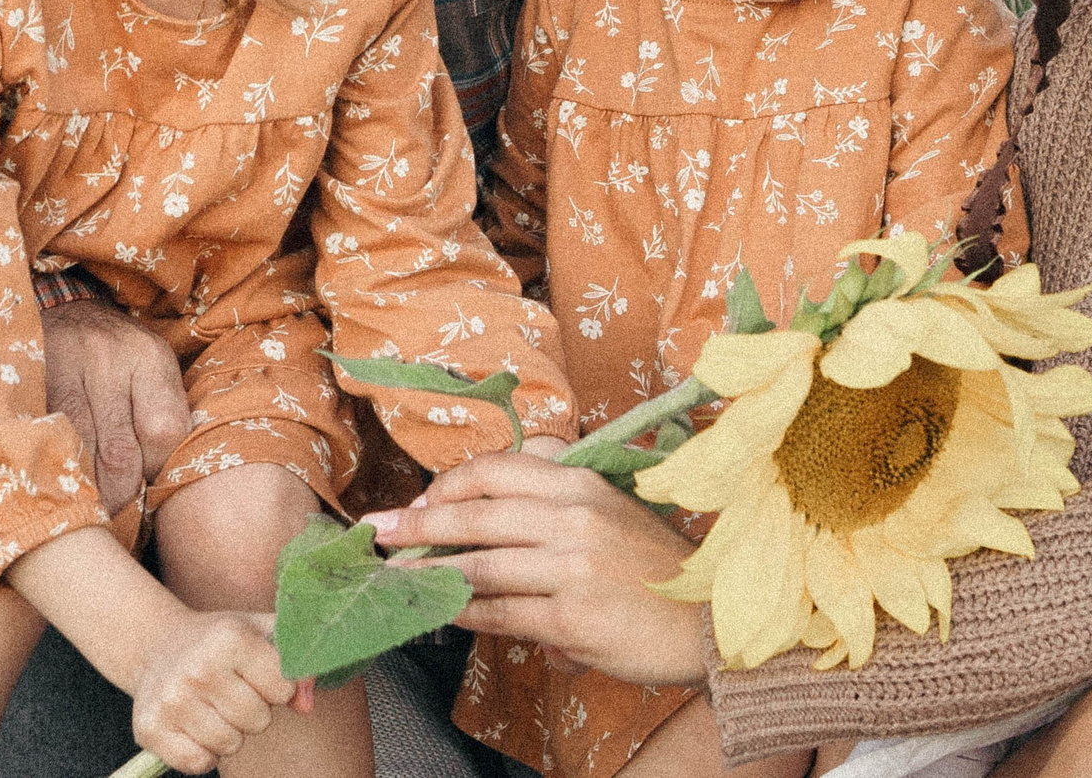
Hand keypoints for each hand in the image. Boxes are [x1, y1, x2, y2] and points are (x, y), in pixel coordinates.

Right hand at [39, 294, 191, 511]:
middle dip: (121, 490)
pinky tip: (65, 476)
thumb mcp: (151, 370)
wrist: (64, 312)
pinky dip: (60, 466)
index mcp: (151, 357)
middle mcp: (110, 358)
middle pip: (121, 452)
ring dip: (88, 487)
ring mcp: (66, 368)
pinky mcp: (33, 383)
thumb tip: (162, 484)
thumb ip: (161, 417)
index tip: (149, 484)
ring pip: (82, 452)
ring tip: (93, 500)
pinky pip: (50, 441)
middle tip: (119, 505)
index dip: (156, 469)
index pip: (164, 432)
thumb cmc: (119, 354)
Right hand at [126, 608, 292, 774]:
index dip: (277, 687)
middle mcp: (198, 667)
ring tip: (214, 707)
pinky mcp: (150, 728)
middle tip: (233, 692)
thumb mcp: (259, 633)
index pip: (283, 688)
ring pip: (230, 745)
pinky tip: (196, 726)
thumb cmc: (218, 641)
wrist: (156, 645)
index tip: (258, 675)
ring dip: (229, 733)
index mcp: (230, 637)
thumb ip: (294, 661)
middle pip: (258, 720)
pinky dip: (204, 753)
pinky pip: (198, 763)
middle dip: (254, 711)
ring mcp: (171, 700)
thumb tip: (306, 705)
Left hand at [365, 452, 707, 686]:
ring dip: (429, 573)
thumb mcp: (612, 515)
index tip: (420, 500)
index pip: (497, 469)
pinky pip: (501, 614)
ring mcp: (573, 568)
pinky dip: (466, 614)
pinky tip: (445, 613)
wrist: (712, 621)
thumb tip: (488, 530)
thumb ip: (556, 512)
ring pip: (479, 566)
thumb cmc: (657, 570)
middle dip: (418, 524)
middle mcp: (575, 518)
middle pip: (475, 515)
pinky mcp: (571, 619)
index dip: (449, 484)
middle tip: (378, 533)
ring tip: (397, 577)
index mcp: (582, 484)